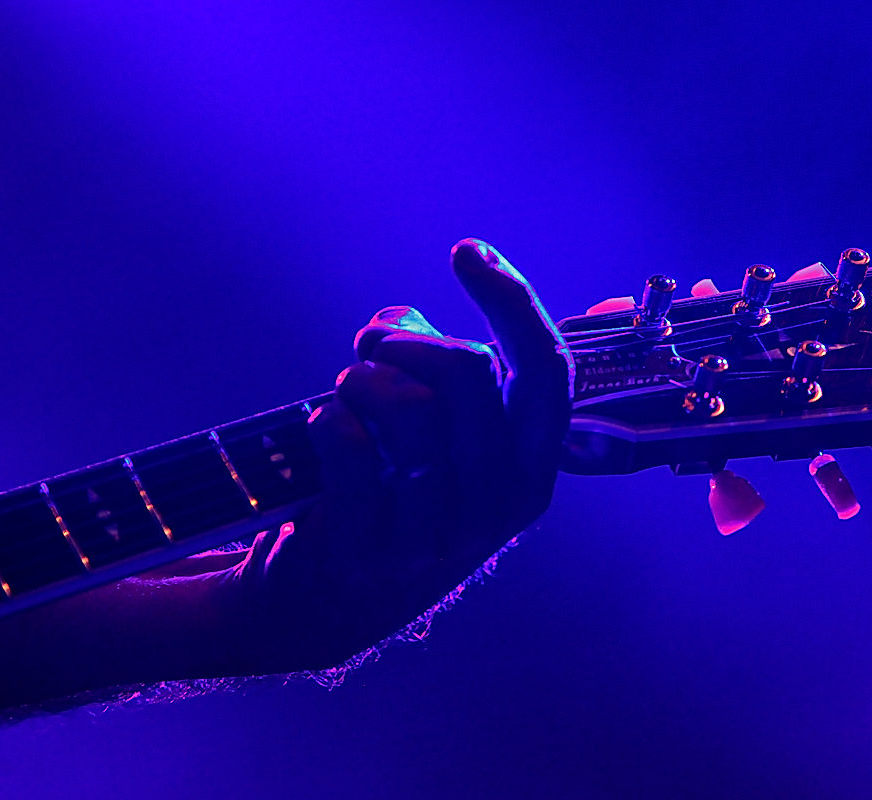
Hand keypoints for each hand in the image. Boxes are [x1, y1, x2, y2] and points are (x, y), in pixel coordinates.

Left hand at [231, 239, 573, 671]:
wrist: (327, 602)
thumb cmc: (387, 491)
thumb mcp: (432, 432)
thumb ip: (429, 365)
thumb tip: (398, 324)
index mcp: (529, 469)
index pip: (547, 372)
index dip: (512, 300)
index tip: (465, 250)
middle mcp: (496, 506)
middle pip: (468, 372)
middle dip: (406, 340)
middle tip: (373, 350)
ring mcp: (434, 537)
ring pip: (407, 407)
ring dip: (363, 378)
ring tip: (347, 390)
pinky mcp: (369, 554)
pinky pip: (348, 449)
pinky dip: (328, 420)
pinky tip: (325, 428)